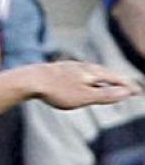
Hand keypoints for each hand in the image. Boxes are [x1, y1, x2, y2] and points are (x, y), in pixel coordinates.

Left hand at [22, 60, 139, 110]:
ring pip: (93, 74)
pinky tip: (82, 82)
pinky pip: (81, 75)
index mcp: (95, 72)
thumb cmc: (57, 90)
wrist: (30, 80)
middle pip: (107, 74)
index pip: (117, 79)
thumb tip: (126, 92)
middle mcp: (86, 67)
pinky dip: (89, 80)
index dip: (128, 86)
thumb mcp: (84, 97)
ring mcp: (72, 67)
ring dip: (104, 80)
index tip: (138, 92)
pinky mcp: (60, 71)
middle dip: (119, 82)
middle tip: (129, 88)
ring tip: (109, 85)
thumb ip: (105, 95)